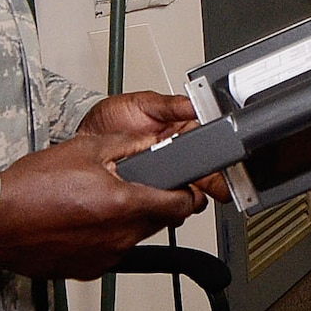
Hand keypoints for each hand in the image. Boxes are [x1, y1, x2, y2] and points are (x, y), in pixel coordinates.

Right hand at [0, 91, 215, 279]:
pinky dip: (105, 237)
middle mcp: (119, 237)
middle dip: (155, 203)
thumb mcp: (85, 149)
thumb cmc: (31, 188)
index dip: (188, 195)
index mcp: (124, 205)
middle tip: (134, 186)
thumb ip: (127, 145)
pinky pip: (110, 252)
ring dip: (128, 220)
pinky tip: (83, 221)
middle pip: (158, 222)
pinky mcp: (86, 270)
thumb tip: (152, 142)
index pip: (179, 206)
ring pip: (134, 238)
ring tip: (99, 201)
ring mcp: (103, 258)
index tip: (187, 189)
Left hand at [78, 90, 229, 203]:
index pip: (208, 145)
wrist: (85, 137)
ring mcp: (163, 173)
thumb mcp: (143, 103)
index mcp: (181, 130)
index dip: (218, 158)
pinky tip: (172, 207)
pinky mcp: (149, 189)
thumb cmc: (112, 117)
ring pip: (188, 190)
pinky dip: (171, 208)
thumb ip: (171, 105)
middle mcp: (176, 153)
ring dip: (192, 197)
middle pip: (204, 172)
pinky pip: (165, 202)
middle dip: (212, 183)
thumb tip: (196, 104)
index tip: (225, 169)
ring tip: (191, 199)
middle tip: (214, 189)